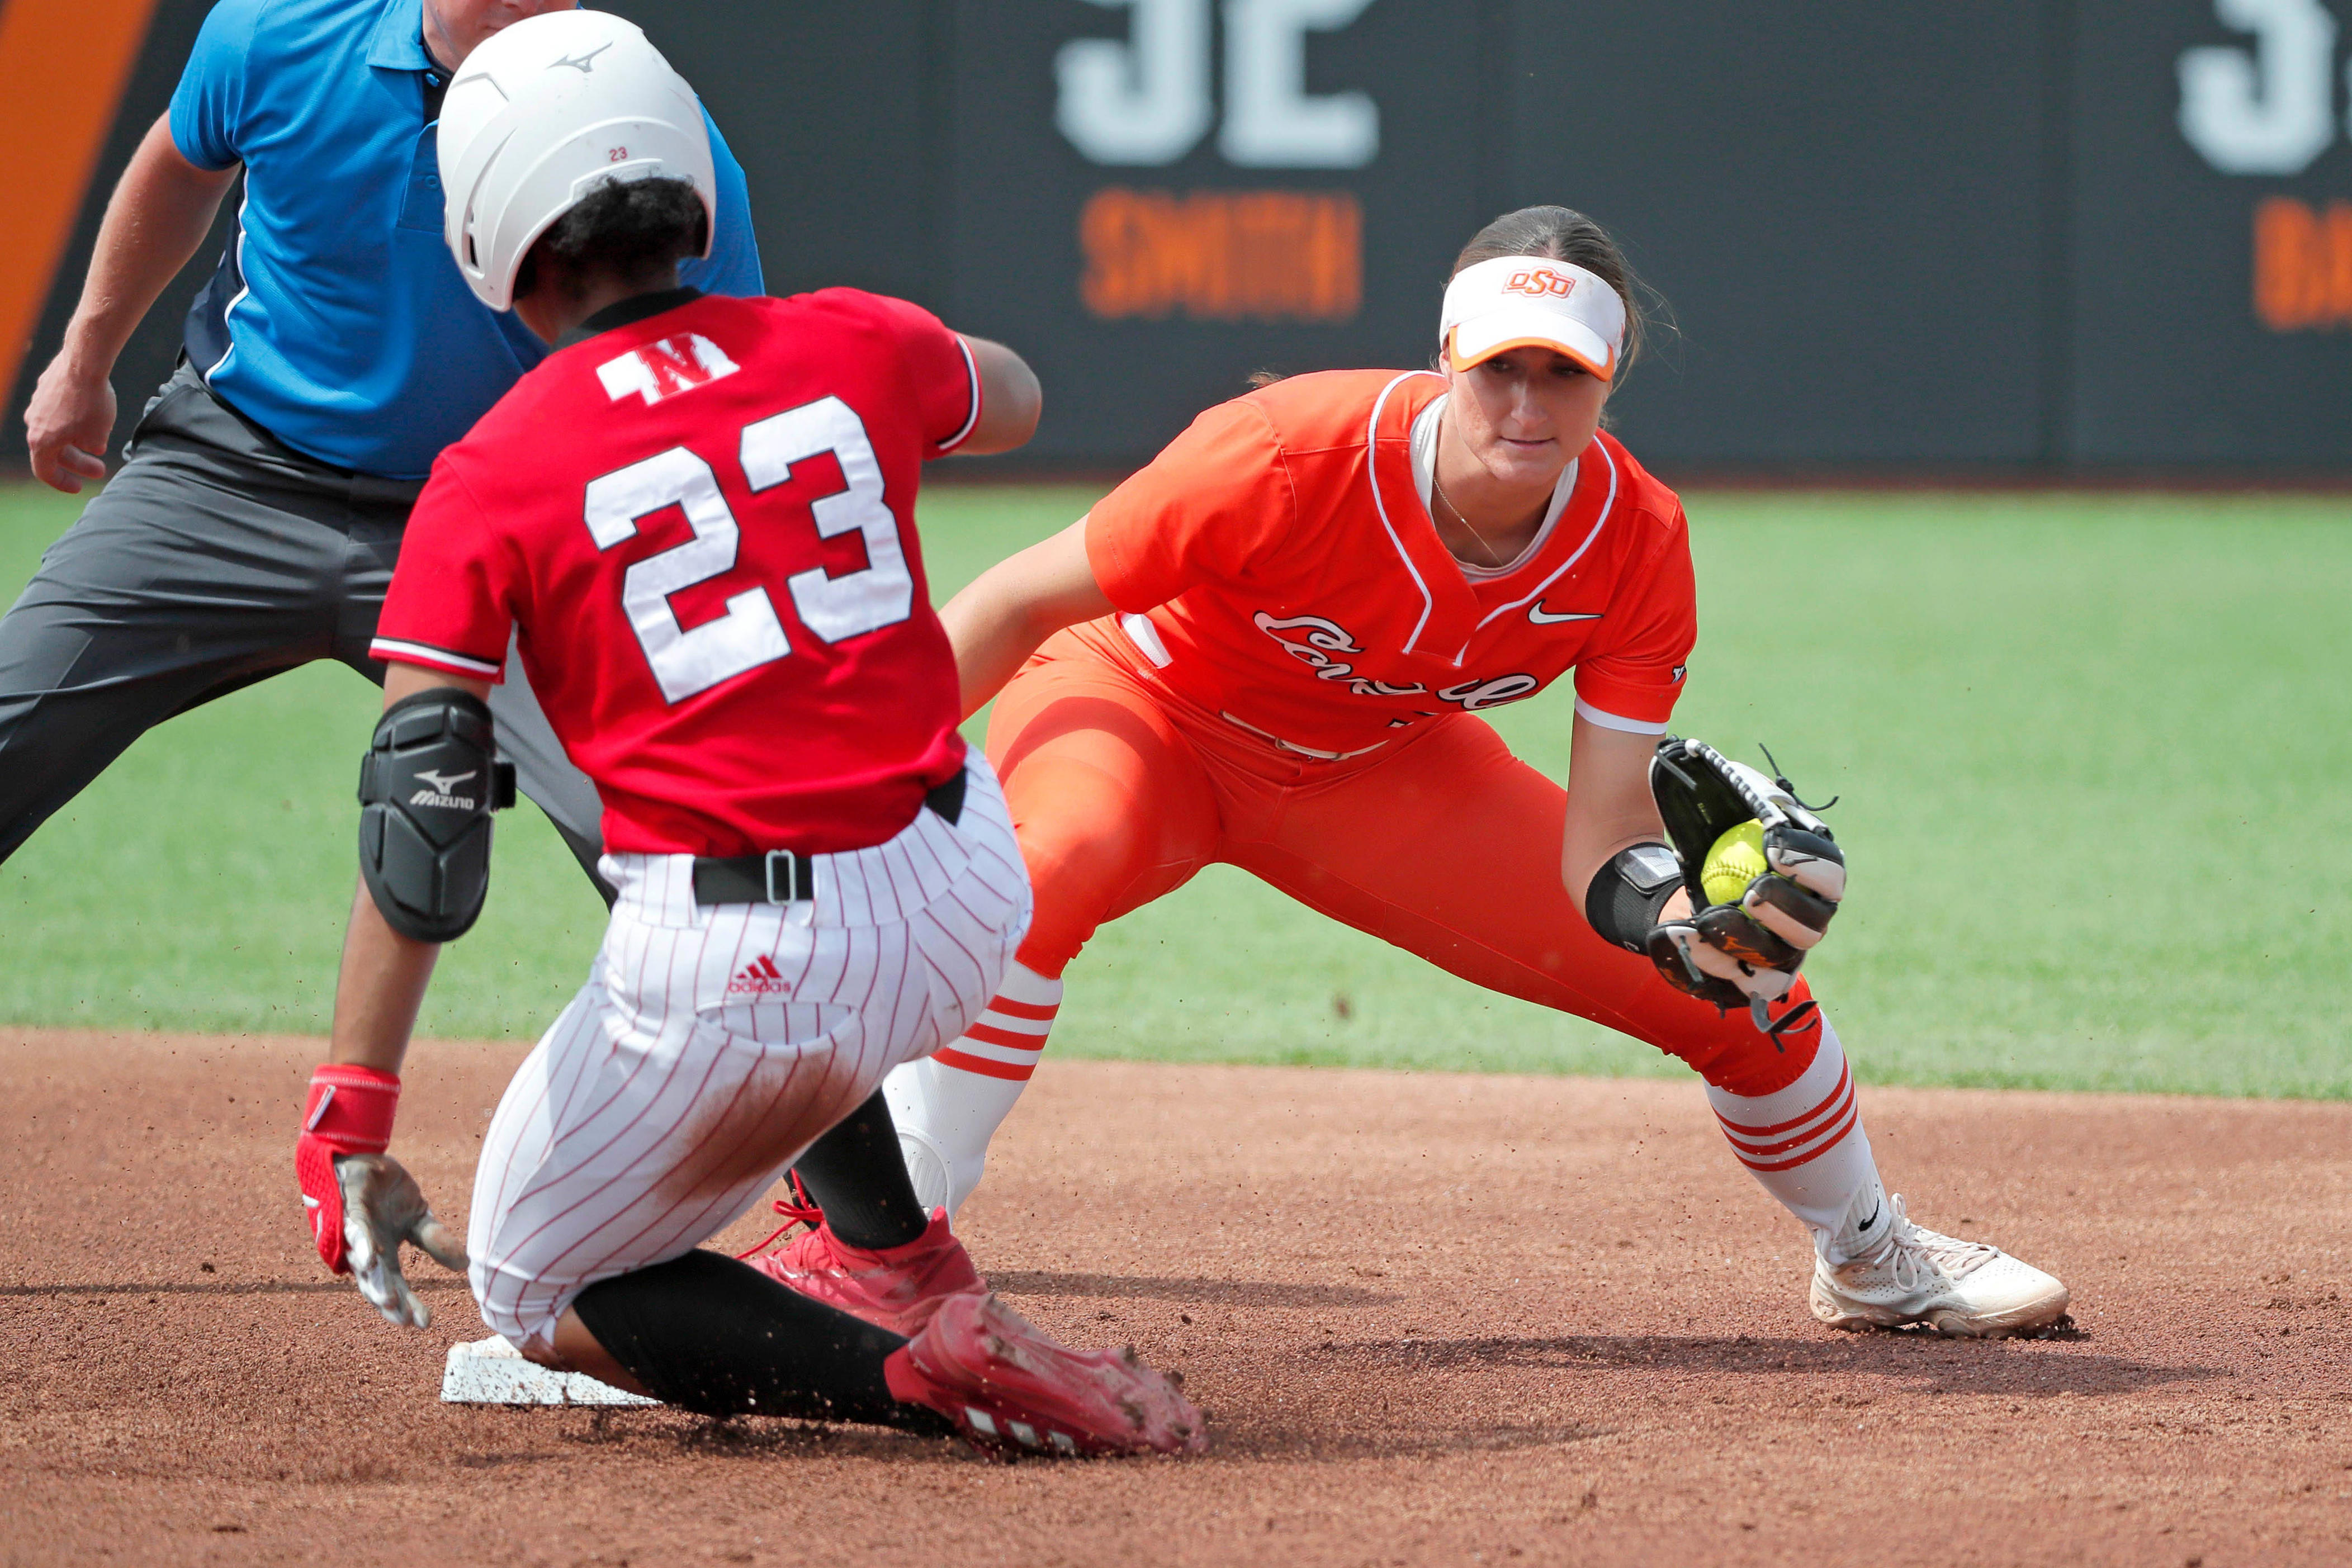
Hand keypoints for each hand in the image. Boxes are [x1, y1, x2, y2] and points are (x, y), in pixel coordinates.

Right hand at [23, 353, 115, 492]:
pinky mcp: (45, 387)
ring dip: (76, 441)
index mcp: (40, 440)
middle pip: (52, 451)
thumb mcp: (97, 436)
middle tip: (100, 469)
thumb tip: (92, 446)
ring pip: (55, 429)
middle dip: (78, 463)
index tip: (78, 487)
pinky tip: (95, 417)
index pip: (44, 471)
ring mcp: (37, 404)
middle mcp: (33, 422)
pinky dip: (73, 420)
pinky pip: (58, 410)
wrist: (84, 363)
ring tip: (100, 442)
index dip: (61, 482)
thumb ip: (92, 447)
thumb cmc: (91, 403)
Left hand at [335, 1152, 467, 1328]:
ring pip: (362, 1263)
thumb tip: (465, 1266)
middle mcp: (366, 1249)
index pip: (397, 1286)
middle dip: (390, 1302)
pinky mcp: (351, 1207)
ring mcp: (355, 1232)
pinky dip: (363, 1245)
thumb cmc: (387, 1191)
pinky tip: (372, 1261)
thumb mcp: (420, 1217)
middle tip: (406, 1320)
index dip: (409, 1305)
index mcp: (384, 1254)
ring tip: (389, 1301)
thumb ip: (436, 1241)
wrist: (366, 1157)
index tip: (427, 1324)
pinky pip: (354, 1229)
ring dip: (374, 1282)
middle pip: (376, 1283)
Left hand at [1645, 738, 1847, 1026]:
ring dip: (1747, 942)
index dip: (1809, 864)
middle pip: (1812, 926)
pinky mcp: (1746, 977)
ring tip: (1709, 918)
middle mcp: (1807, 918)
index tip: (1774, 847)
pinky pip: (1737, 985)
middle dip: (1785, 911)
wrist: (1675, 871)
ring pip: (1779, 963)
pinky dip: (1712, 966)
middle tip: (1751, 892)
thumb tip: (1714, 760)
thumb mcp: (1717, 793)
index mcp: (1815, 872)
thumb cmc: (1710, 827)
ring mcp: (1780, 953)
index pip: (1830, 872)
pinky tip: (1685, 937)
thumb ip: (1727, 779)